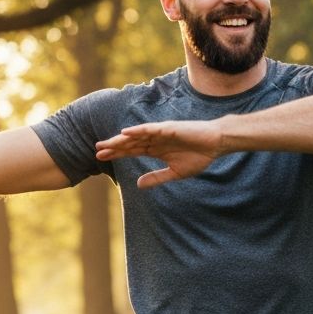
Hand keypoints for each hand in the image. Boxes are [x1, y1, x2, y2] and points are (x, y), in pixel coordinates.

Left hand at [95, 119, 224, 188]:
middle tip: (96, 150)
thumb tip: (138, 185)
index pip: (132, 151)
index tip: (100, 158)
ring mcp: (161, 133)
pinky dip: (138, 131)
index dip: (116, 154)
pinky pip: (150, 129)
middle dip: (114, 147)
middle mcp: (155, 139)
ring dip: (121, 139)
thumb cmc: (198, 156)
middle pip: (130, 143)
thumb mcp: (174, 173)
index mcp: (156, 149)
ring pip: (136, 136)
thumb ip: (156, 177)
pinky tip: (125, 133)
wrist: (215, 145)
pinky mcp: (169, 128)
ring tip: (106, 143)